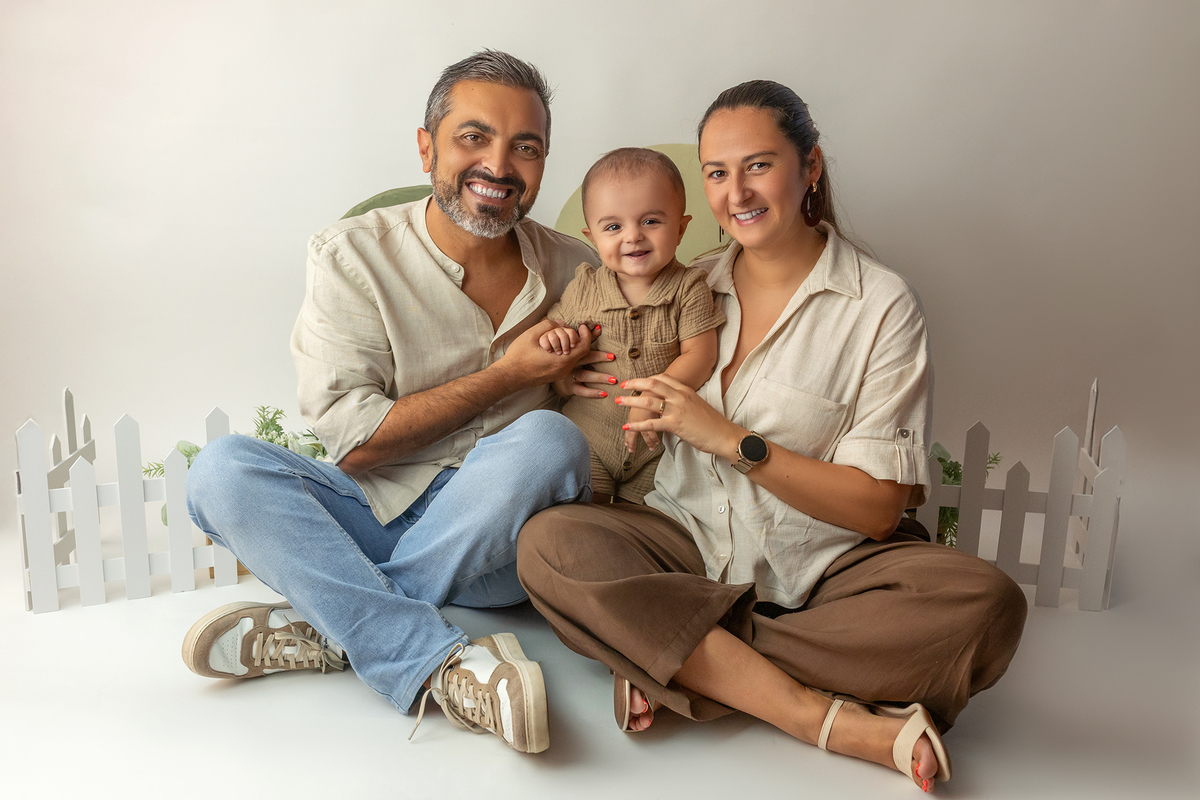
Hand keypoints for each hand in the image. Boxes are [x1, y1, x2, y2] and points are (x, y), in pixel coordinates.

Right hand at [496, 319, 597, 388]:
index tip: (582, 326)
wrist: (509, 376)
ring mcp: (560, 374)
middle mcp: (564, 370)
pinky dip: (564, 352)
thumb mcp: (531, 335)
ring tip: (555, 337)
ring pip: (573, 356)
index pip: (584, 347)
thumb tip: (560, 323)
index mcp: (562, 361)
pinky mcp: (555, 376)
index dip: (587, 334)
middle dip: (574, 337)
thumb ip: (548, 325)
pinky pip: (566, 362)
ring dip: (568, 345)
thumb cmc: (518, 357)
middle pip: (580, 351)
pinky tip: (553, 346)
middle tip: (563, 330)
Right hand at [551, 328, 616, 398]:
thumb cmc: (560, 359)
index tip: (600, 330)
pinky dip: (592, 393)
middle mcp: (570, 362)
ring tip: (613, 379)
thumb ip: (585, 338)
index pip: (582, 342)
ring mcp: (569, 375)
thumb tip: (599, 327)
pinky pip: (581, 391)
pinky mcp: (569, 387)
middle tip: (612, 357)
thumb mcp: (569, 347)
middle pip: (585, 358)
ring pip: (585, 375)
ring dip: (599, 377)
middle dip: (599, 357)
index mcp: (571, 352)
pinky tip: (604, 394)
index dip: (590, 337)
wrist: (540, 374)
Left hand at [617, 374, 741, 458]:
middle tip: (622, 385)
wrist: (725, 435)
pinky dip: (636, 425)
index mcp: (686, 390)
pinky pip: (651, 423)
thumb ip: (684, 401)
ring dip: (630, 401)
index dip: (647, 378)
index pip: (663, 377)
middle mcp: (680, 396)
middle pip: (653, 384)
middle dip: (635, 383)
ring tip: (618, 402)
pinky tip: (627, 426)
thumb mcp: (697, 405)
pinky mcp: (675, 425)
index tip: (637, 380)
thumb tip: (672, 403)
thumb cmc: (712, 423)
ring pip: (648, 401)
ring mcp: (677, 410)